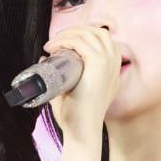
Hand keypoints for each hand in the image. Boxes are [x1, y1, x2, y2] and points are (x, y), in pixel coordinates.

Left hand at [44, 24, 121, 146]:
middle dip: (74, 30)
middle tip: (55, 41)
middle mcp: (115, 63)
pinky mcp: (98, 63)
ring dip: (67, 34)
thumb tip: (45, 59)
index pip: (102, 39)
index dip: (83, 34)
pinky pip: (80, 42)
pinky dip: (64, 40)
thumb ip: (61, 76)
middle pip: (96, 31)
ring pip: (88, 34)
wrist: (81, 130)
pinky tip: (52, 47)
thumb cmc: (76, 116)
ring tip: (51, 44)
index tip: (63, 41)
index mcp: (113, 70)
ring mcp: (108, 62)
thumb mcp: (72, 90)